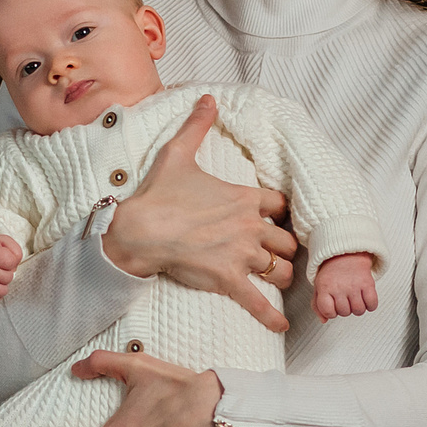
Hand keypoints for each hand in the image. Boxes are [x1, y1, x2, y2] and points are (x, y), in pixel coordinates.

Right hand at [100, 95, 298, 332]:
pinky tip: (280, 327)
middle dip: (286, 248)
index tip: (278, 220)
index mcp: (244, 198)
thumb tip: (208, 99)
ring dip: (282, 276)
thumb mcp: (179, 154)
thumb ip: (197, 125)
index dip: (282, 214)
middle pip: (288, 241)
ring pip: (281, 270)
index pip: (282, 206)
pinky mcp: (228, 279)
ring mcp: (241, 255)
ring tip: (279, 281)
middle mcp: (250, 227)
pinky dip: (271, 317)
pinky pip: (257, 302)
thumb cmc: (158, 195)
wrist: (138, 230)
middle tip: (280, 254)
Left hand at [312, 253, 378, 320]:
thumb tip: (324, 319)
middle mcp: (339, 286)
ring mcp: (354, 285)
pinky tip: (365, 299)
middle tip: (345, 299)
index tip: (333, 306)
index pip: (328, 312)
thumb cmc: (332, 272)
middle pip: (344, 312)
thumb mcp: (319, 286)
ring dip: (358, 308)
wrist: (346, 254)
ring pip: (358, 310)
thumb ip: (318, 305)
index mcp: (325, 287)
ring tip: (355, 299)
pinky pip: (372, 304)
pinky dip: (371, 305)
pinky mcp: (368, 283)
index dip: (331, 312)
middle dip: (345, 309)